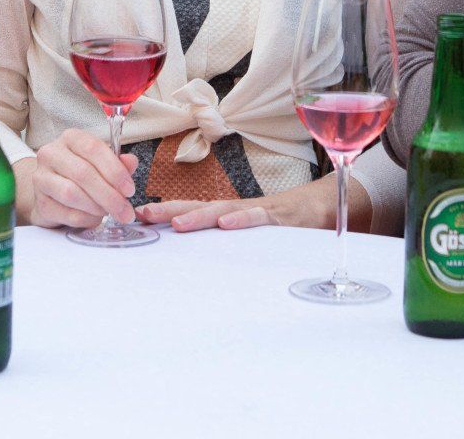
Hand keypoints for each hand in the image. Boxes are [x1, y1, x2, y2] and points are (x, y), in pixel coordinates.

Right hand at [15, 128, 138, 228]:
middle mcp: (51, 154)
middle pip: (83, 174)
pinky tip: (95, 218)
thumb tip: (130, 162)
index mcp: (70, 138)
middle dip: (109, 195)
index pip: (93, 148)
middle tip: (125, 211)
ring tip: (109, 212)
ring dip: (97, 207)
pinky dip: (86, 218)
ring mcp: (41, 178)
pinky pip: (67, 213)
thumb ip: (118, 163)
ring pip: (72, 194)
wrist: (50, 191)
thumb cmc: (79, 173)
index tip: (129, 189)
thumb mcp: (100, 163)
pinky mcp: (40, 203)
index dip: (114, 170)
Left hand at [136, 170, 370, 232]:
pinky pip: (261, 218)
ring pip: (225, 210)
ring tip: (176, 222)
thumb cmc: (284, 222)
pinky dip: (244, 219)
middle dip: (170, 210)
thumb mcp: (251, 231)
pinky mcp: (282, 218)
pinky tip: (228, 223)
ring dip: (199, 215)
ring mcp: (260, 211)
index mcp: (230, 214)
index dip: (166, 211)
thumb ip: (228, 239)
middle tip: (143, 215)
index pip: (192, 209)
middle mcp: (240, 209)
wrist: (326, 207)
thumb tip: (194, 257)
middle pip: (200, 206)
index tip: (137, 217)